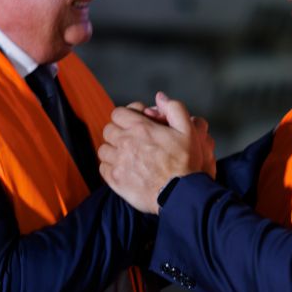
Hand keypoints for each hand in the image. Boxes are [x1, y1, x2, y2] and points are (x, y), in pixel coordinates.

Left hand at [99, 92, 213, 213]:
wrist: (181, 194)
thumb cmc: (186, 163)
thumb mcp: (188, 130)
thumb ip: (174, 109)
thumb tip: (160, 97)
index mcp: (141, 128)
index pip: (118, 113)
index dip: (127, 116)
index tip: (135, 123)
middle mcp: (125, 142)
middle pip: (108, 130)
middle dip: (119, 131)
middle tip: (131, 139)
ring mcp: (118, 162)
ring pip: (103, 149)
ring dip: (113, 150)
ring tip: (126, 155)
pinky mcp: (116, 180)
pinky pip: (103, 168)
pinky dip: (110, 167)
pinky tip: (123, 169)